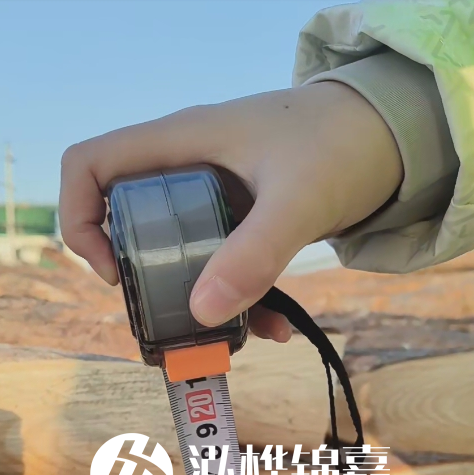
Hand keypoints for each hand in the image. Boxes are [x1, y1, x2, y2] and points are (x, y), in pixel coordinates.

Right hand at [59, 84, 401, 340]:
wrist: (393, 135)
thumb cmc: (342, 144)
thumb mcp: (298, 202)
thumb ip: (254, 255)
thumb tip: (202, 314)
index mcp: (179, 141)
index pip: (89, 165)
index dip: (80, 219)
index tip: (114, 270)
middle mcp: (186, 165)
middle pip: (125, 219)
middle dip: (141, 277)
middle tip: (169, 316)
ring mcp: (214, 193)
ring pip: (174, 249)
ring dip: (194, 299)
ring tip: (230, 339)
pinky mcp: (242, 219)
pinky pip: (221, 263)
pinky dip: (239, 299)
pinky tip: (276, 329)